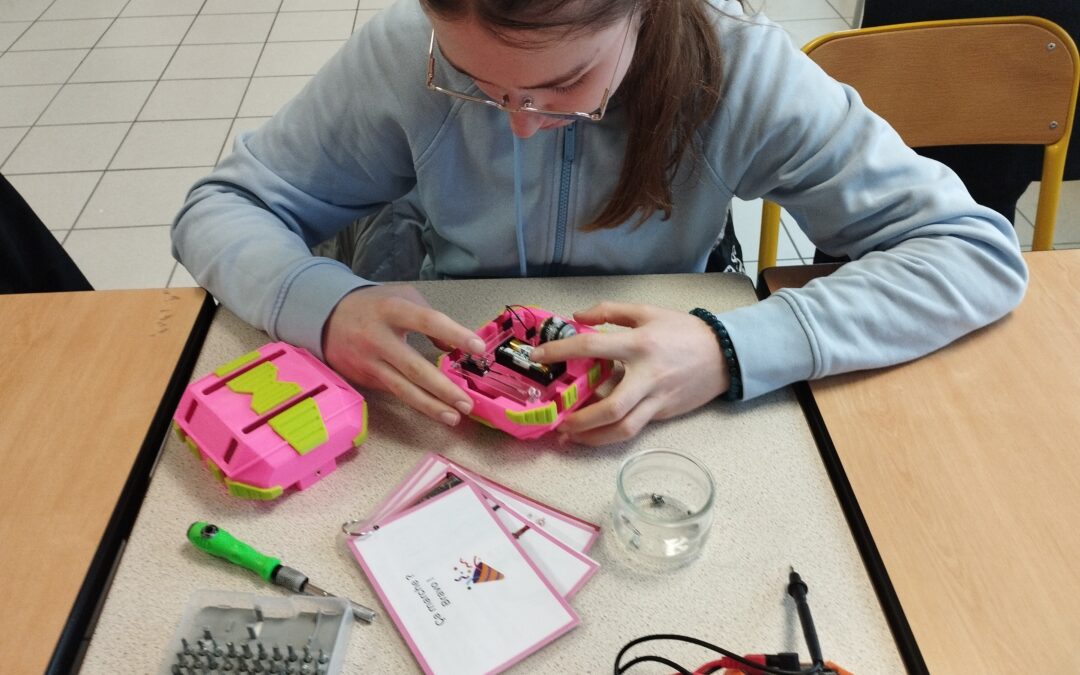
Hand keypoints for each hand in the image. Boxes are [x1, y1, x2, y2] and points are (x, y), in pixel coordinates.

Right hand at [322, 285, 484, 425]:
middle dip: (442, 388)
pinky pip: (394, 392)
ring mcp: (369, 362)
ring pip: (402, 389)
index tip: (478, 348)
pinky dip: (417, 403)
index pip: (428, 321)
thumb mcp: (402, 297)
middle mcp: (378, 338)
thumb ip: (429, 317)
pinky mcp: (365, 379)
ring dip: (430, 406)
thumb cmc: (374, 306)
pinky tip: (435, 410)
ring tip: (454, 417)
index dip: (454, 334)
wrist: (325, 317)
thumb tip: (450, 347)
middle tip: (467, 402)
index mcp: (392, 310)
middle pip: (414, 367)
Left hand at [529, 302, 728, 445]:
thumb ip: (610, 311)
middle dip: (581, 418)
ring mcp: (657, 399)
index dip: (561, 351)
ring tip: (570, 435)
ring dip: (593, 437)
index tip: (538, 356)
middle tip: (557, 418)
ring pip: (624, 428)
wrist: (725, 354)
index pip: (592, 347)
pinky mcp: (663, 414)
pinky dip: (610, 434)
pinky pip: (633, 428)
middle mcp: (647, 376)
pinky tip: (593, 433)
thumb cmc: (682, 330)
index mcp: (640, 344)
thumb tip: (577, 316)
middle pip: (612, 406)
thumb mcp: (647, 311)